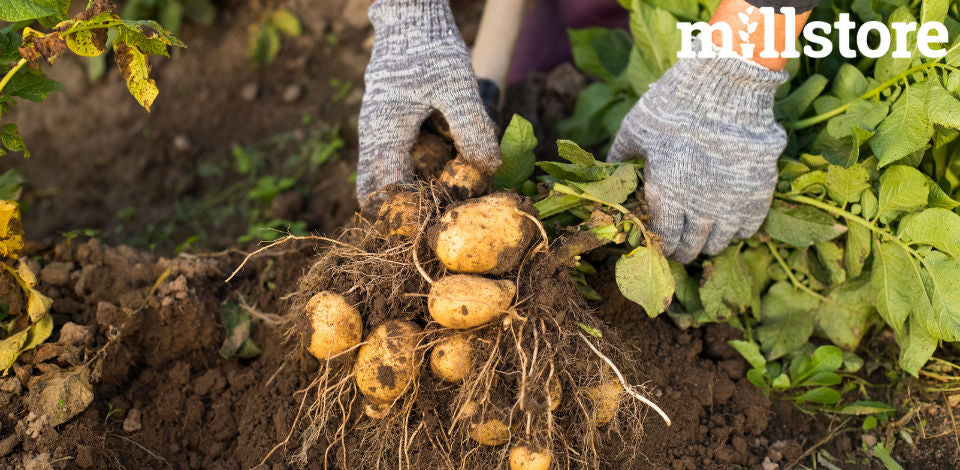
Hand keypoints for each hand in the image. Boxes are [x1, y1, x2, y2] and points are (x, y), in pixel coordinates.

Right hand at [357, 0, 500, 204]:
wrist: (412, 19)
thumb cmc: (432, 48)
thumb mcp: (457, 85)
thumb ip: (471, 126)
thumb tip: (490, 166)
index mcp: (384, 130)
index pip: (384, 189)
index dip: (408, 211)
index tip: (437, 219)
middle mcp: (372, 134)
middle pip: (372, 188)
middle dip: (398, 208)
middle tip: (432, 218)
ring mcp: (375, 129)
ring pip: (378, 174)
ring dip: (404, 189)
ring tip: (440, 197)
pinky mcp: (385, 123)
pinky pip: (389, 158)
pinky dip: (407, 171)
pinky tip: (439, 171)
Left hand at [608, 38, 787, 262]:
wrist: (725, 84)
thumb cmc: (674, 104)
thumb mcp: (635, 129)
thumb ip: (620, 157)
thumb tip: (608, 172)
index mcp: (666, 195)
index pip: (663, 240)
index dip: (660, 245)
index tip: (659, 242)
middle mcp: (698, 208)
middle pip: (691, 248)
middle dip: (682, 249)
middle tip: (680, 242)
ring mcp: (731, 202)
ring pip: (719, 243)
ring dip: (709, 242)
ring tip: (704, 234)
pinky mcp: (759, 191)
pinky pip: (749, 228)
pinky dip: (738, 230)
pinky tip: (729, 221)